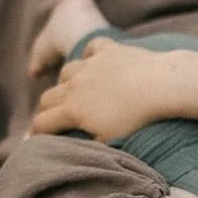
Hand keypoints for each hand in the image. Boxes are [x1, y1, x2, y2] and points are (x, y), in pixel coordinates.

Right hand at [31, 38, 171, 141]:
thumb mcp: (109, 142)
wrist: (160, 85)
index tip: (39, 140)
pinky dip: (90, 55)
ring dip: (66, 83)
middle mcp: (75, 85)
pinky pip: (91, 48)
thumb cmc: (136, 119)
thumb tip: (73, 149)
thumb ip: (87, 145)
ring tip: (75, 92)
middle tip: (54, 119)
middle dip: (46, 110)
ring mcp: (91, 64)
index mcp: (72, 110)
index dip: (37, 134)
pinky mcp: (109, 50)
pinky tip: (94, 61)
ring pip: (66, 71)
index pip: (42, 123)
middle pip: (47, 97)